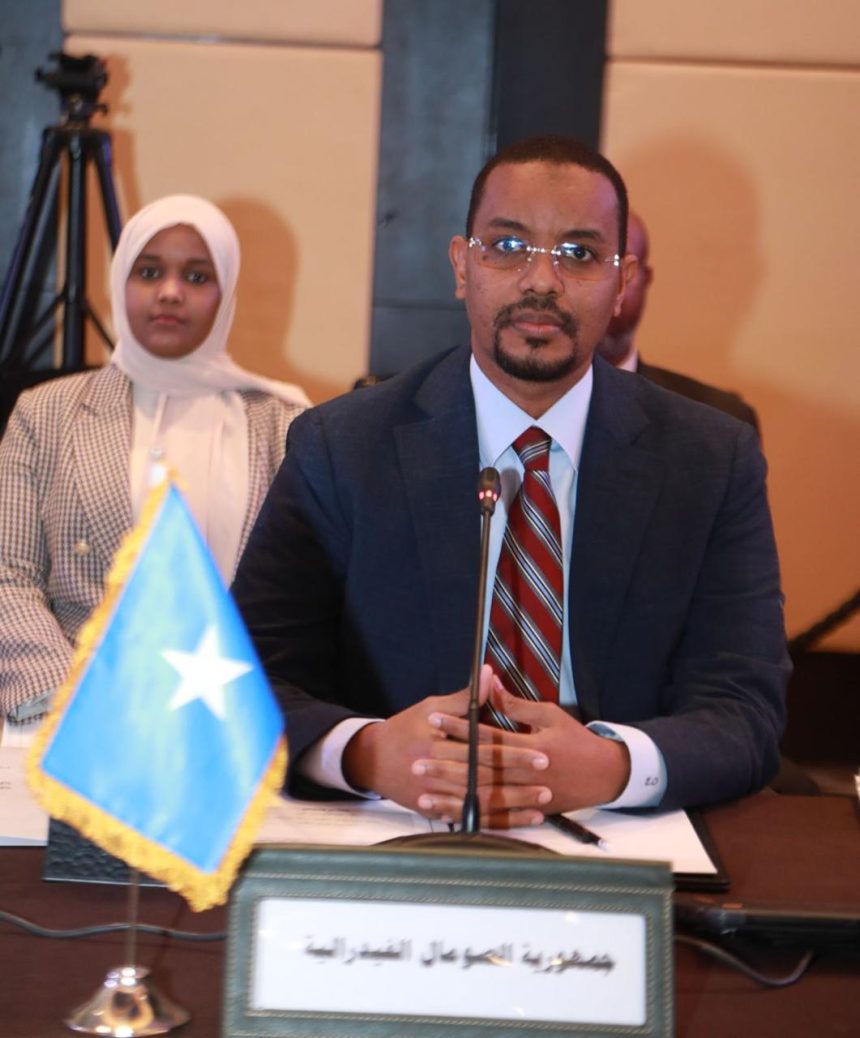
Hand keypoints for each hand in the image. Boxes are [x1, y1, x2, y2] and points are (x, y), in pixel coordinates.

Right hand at [342, 665, 551, 825]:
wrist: (372, 760)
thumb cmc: (405, 729)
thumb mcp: (430, 708)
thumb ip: (464, 698)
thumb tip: (489, 674)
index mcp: (438, 745)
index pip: (483, 750)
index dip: (512, 753)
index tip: (540, 754)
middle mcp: (437, 773)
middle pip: (484, 780)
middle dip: (518, 783)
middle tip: (548, 782)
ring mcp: (436, 796)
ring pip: (479, 804)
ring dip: (511, 807)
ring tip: (541, 805)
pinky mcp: (436, 812)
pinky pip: (470, 819)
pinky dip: (495, 822)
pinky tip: (517, 821)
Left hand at [428, 677, 630, 824]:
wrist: (604, 775)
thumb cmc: (576, 741)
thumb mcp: (550, 716)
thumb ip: (517, 705)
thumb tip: (490, 683)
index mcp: (529, 748)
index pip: (486, 737)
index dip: (458, 728)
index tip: (433, 719)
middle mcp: (525, 775)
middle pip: (479, 770)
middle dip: (446, 765)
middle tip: (418, 760)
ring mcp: (526, 796)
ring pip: (483, 797)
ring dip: (452, 794)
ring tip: (423, 790)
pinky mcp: (527, 811)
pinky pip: (493, 816)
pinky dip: (470, 814)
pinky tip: (447, 813)